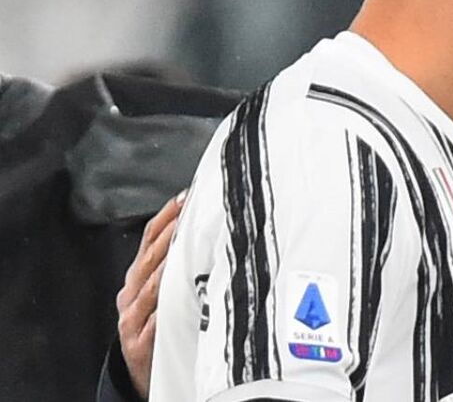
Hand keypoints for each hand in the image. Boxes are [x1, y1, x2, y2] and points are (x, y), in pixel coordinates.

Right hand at [116, 191, 184, 398]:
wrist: (142, 372)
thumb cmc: (160, 326)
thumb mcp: (164, 293)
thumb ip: (179, 265)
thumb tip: (205, 230)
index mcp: (138, 279)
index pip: (149, 240)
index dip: (166, 216)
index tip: (186, 195)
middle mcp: (131, 295)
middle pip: (150, 257)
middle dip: (169, 232)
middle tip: (188, 211)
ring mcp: (132, 319)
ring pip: (150, 286)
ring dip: (167, 262)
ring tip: (184, 241)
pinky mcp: (139, 343)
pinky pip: (153, 321)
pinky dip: (163, 306)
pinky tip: (178, 292)